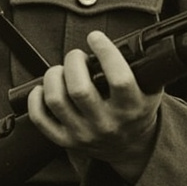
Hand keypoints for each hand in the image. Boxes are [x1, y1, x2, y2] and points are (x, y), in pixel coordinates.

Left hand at [27, 30, 161, 183]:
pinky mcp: (66, 140)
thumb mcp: (151, 91)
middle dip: (73, 62)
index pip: (119, 78)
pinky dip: (36, 99)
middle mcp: (107, 123)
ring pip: (56, 100)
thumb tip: (128, 38)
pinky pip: (40, 119)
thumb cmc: (137, 112)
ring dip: (53, 77)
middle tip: (76, 56)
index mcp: (131, 108)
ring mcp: (84, 134)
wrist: (132, 147)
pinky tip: (43, 89)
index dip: (105, 52)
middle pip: (79, 89)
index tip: (96, 38)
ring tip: (60, 71)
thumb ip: (143, 67)